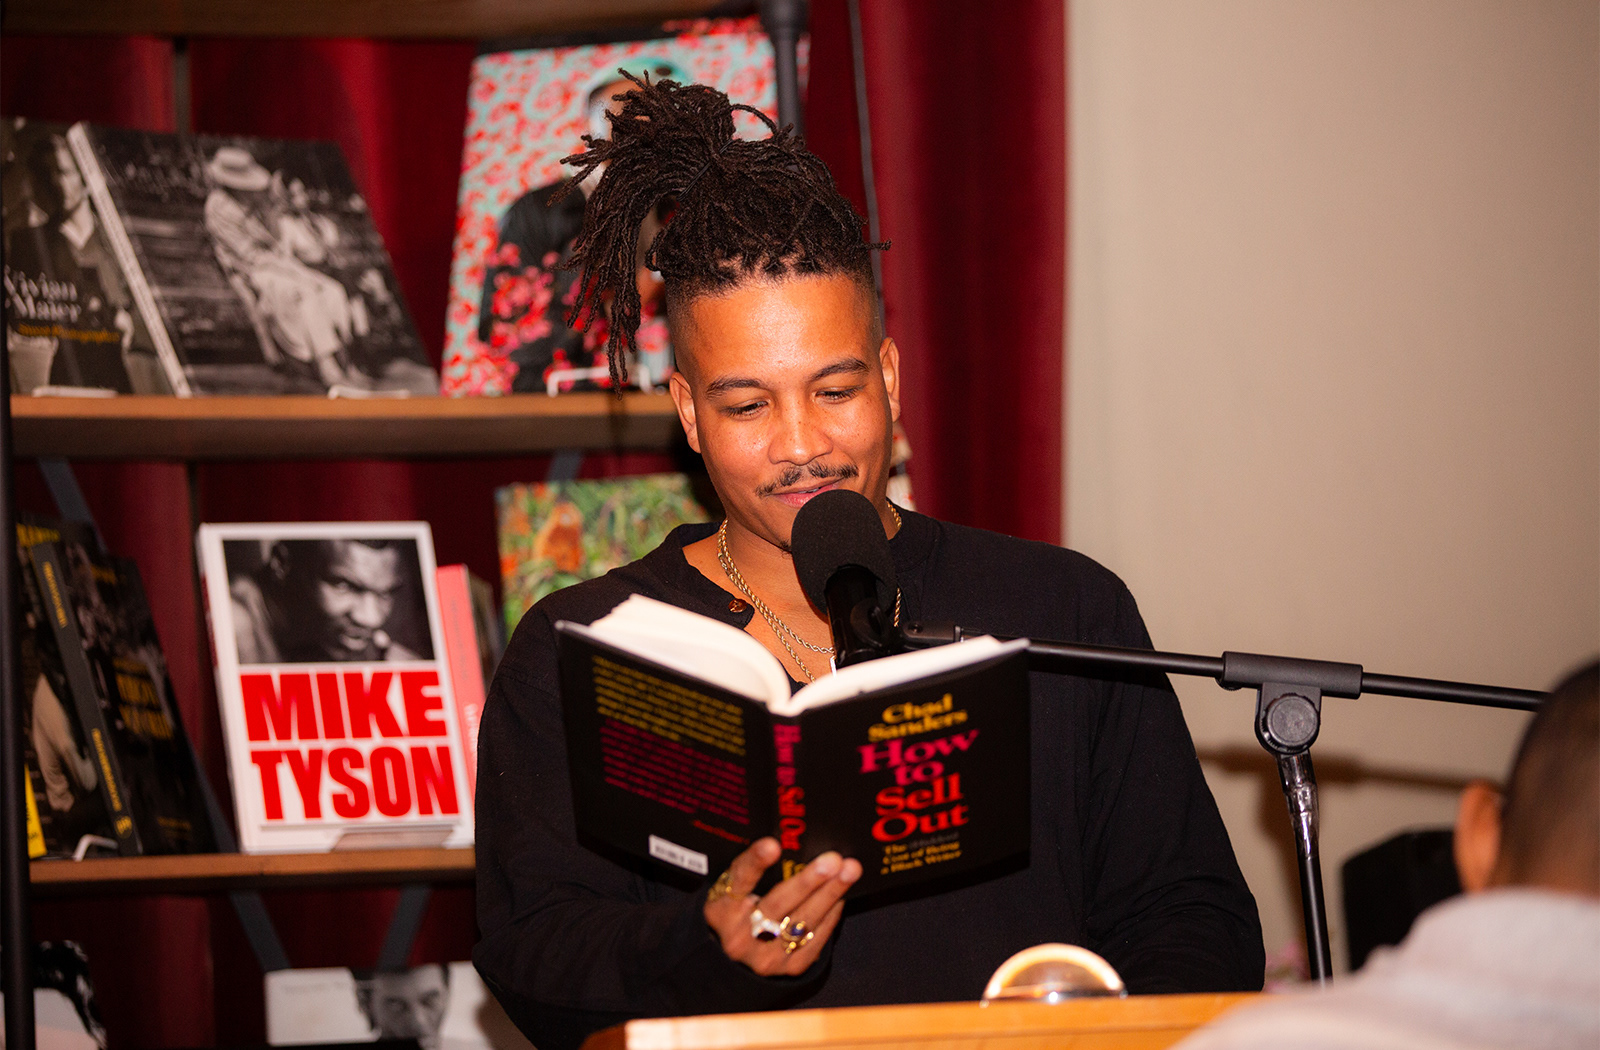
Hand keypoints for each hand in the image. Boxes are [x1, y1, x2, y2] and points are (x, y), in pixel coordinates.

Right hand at [703, 837, 859, 975]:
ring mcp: (765, 957)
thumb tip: (788, 840)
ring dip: (830, 894)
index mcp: (721, 911)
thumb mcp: (731, 892)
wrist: (734, 962)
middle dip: (808, 881)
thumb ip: (751, 871)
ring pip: (803, 923)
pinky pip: (815, 939)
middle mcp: (740, 937)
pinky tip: (840, 895)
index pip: (738, 882)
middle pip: (777, 905)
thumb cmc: (737, 912)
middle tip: (833, 860)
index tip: (772, 845)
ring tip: (850, 871)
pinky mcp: (789, 968)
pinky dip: (830, 915)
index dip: (755, 863)